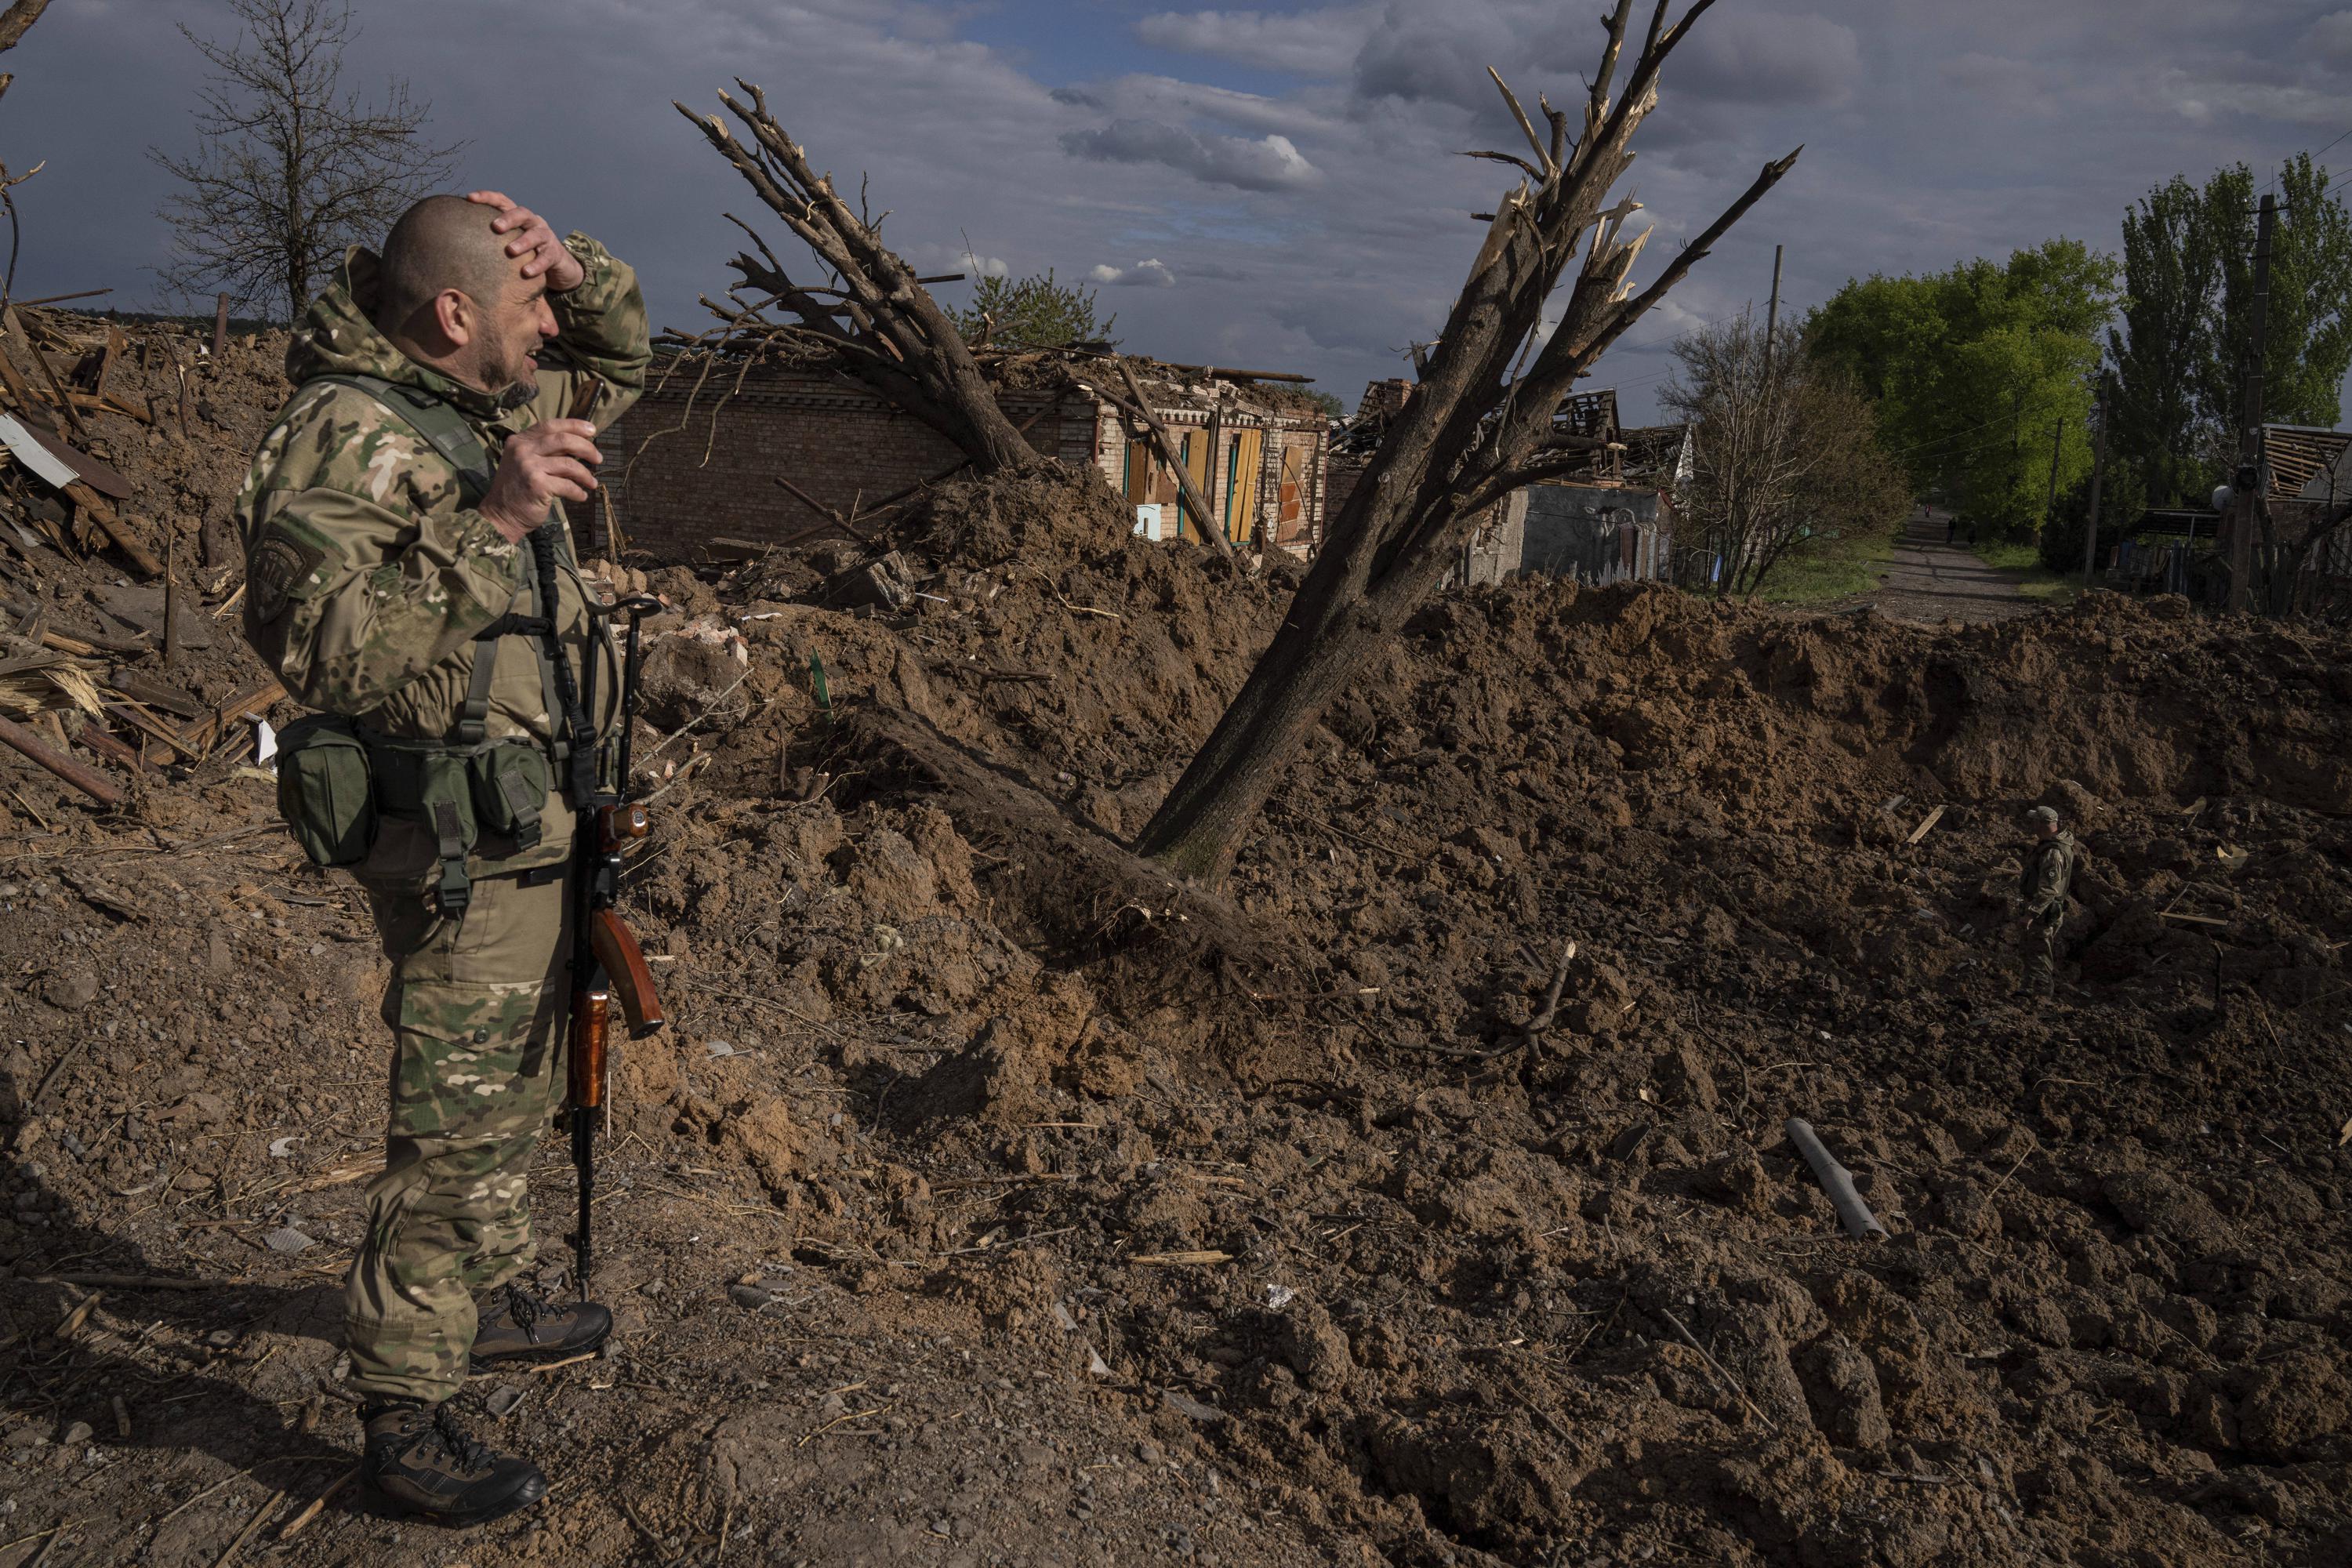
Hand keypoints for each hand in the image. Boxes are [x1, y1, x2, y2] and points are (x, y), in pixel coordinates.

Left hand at [467, 190, 585, 291]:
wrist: (558, 267)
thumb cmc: (525, 254)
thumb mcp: (509, 242)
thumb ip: (491, 240)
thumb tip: (457, 244)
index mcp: (518, 217)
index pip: (502, 201)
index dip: (487, 197)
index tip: (469, 198)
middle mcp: (533, 222)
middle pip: (521, 213)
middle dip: (508, 218)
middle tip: (495, 227)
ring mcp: (546, 237)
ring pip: (535, 234)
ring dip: (523, 241)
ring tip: (510, 251)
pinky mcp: (555, 253)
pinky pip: (546, 257)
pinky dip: (537, 264)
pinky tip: (526, 272)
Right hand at [480, 420, 600, 542]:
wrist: (501, 515)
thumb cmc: (518, 489)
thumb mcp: (526, 463)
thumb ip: (546, 452)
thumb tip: (578, 446)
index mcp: (520, 441)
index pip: (550, 425)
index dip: (574, 425)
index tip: (592, 431)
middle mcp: (523, 450)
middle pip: (563, 440)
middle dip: (586, 448)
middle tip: (598, 458)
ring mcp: (529, 467)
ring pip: (569, 464)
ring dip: (585, 474)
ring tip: (592, 483)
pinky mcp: (537, 485)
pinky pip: (567, 485)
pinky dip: (578, 492)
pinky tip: (581, 496)